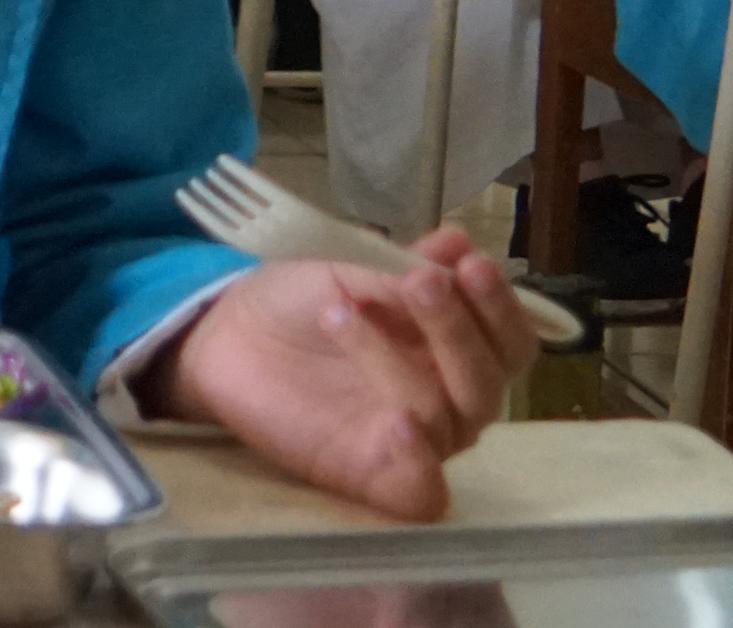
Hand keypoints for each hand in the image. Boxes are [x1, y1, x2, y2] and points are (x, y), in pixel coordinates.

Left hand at [145, 227, 536, 520]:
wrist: (223, 335)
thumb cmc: (296, 301)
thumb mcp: (346, 268)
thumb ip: (403, 266)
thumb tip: (459, 243)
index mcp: (453, 345)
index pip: (509, 339)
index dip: (500, 306)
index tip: (471, 265)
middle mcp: (449, 397)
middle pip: (489, 380)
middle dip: (458, 327)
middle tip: (420, 283)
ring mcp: (417, 441)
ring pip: (445, 412)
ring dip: (394, 357)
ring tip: (338, 312)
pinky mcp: (375, 478)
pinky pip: (423, 490)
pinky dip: (419, 459)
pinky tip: (398, 421)